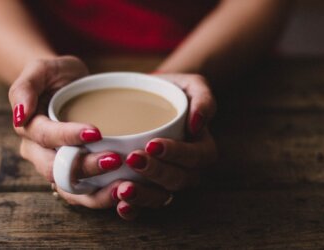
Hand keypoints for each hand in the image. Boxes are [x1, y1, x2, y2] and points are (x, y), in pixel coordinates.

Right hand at [9, 56, 122, 208]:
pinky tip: (122, 192)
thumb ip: (25, 87)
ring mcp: (57, 166)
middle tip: (115, 160)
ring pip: (70, 189)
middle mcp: (39, 153)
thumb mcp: (40, 69)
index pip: (46, 137)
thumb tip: (20, 115)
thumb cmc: (55, 75)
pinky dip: (101, 197)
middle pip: (57, 169)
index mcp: (29, 129)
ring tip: (122, 186)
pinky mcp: (75, 174)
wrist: (68, 86)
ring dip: (95, 192)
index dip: (69, 136)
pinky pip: (83, 194)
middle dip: (86, 167)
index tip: (96, 132)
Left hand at [113, 74, 216, 219]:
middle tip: (134, 159)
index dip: (177, 154)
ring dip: (144, 196)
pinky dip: (133, 209)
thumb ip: (203, 98)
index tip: (153, 144)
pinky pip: (144, 205)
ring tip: (123, 189)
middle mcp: (187, 170)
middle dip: (157, 173)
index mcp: (201, 148)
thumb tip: (197, 123)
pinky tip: (120, 204)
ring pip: (162, 197)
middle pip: (179, 180)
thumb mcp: (191, 85)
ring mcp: (167, 181)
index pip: (196, 157)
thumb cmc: (171, 91)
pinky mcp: (147, 187)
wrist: (146, 98)